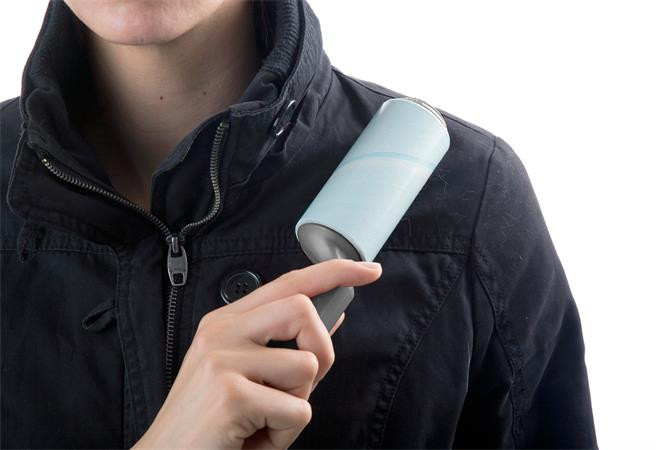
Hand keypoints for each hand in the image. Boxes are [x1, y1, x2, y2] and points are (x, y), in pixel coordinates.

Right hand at [133, 258, 381, 449]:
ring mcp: (223, 359)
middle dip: (321, 350)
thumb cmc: (213, 423)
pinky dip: (285, 433)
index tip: (368, 269)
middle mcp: (221, 332)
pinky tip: (254, 436)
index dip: (333, 271)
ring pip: (307, 366)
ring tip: (263, 418)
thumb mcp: (249, 375)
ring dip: (296, 403)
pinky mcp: (232, 394)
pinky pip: (297, 410)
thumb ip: (288, 345)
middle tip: (299, 386)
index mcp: (226, 322)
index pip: (289, 283)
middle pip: (303, 309)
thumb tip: (332, 317)